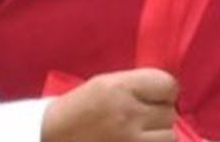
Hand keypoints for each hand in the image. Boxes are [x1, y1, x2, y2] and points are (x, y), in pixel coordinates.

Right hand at [42, 68, 178, 141]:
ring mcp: (130, 141)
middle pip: (169, 113)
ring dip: (158, 136)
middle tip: (140, 118)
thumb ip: (137, 85)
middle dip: (159, 115)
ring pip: (169, 137)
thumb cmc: (78, 109)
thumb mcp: (104, 84)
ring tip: (138, 135)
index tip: (154, 97)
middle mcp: (128, 114)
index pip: (168, 85)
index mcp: (120, 88)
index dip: (164, 92)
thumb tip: (169, 91)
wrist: (49, 137)